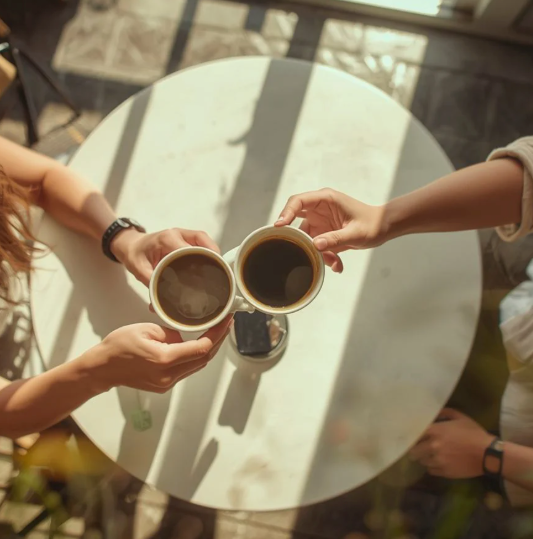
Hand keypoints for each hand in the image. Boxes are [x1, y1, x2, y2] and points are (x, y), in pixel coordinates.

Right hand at [82, 316, 232, 393]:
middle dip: (218, 341)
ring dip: (209, 349)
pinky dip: (196, 356)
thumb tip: (185, 337)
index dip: (218, 335)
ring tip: (216, 332)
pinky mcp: (164, 385)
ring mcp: (167, 383)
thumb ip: (172, 333)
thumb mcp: (147, 329)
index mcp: (165, 359)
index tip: (226, 321)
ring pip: (197, 365)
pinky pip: (186, 370)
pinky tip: (199, 344)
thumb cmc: (119, 346)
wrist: (102, 368)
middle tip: (226, 324)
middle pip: (204, 359)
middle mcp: (168, 375)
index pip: (202, 348)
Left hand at [111, 228, 219, 284]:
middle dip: (214, 257)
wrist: (132, 245)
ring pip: (206, 242)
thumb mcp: (138, 268)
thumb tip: (159, 301)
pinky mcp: (188, 240)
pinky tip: (213, 268)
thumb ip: (150, 282)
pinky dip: (210, 255)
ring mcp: (185, 235)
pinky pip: (203, 245)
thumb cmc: (135, 254)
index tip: (206, 275)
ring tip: (220, 272)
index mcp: (167, 239)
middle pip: (203, 242)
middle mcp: (179, 234)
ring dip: (214, 256)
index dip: (200, 260)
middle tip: (220, 274)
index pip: (188, 248)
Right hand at [275, 188, 386, 272]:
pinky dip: (324, 256)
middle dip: (297, 238)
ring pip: (306, 238)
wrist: (383, 228)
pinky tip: (337, 264)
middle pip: (294, 220)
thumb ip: (335, 239)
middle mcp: (319, 209)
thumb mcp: (355, 233)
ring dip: (316, 252)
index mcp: (326, 200)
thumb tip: (315, 245)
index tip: (279, 226)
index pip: (298, 201)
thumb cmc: (372, 224)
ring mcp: (319, 222)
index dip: (286, 212)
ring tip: (333, 261)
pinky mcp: (323, 233)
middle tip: (296, 251)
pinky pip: (315, 246)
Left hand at [409, 408, 493, 478]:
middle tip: (419, 448)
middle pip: (414, 451)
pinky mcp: (444, 472)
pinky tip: (437, 463)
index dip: (413, 436)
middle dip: (415, 449)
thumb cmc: (474, 433)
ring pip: (422, 461)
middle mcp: (432, 446)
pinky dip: (432, 467)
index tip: (412, 437)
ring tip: (429, 456)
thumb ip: (444, 413)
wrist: (488, 454)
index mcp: (435, 431)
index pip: (414, 434)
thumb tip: (434, 413)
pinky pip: (431, 471)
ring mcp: (438, 460)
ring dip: (424, 458)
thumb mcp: (460, 417)